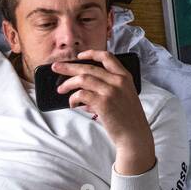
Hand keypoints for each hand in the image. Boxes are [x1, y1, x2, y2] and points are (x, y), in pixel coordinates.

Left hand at [53, 51, 154, 173]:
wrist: (134, 135)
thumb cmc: (128, 118)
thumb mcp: (123, 97)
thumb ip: (106, 90)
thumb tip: (83, 91)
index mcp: (125, 77)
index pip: (107, 57)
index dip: (91, 54)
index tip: (79, 56)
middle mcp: (118, 81)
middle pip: (89, 67)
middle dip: (69, 67)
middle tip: (56, 67)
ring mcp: (111, 91)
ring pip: (82, 79)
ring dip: (68, 83)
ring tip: (60, 89)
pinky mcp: (103, 102)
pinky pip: (81, 94)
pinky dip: (73, 98)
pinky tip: (72, 104)